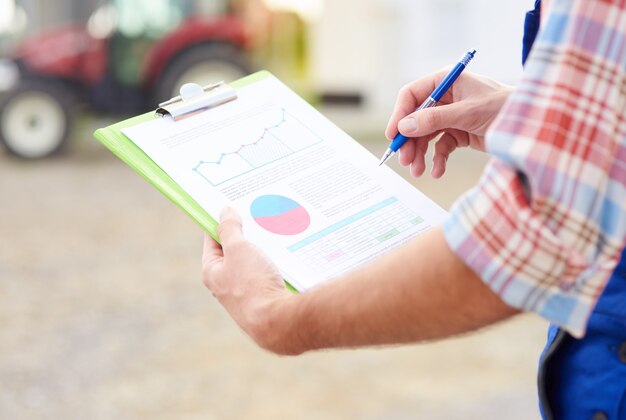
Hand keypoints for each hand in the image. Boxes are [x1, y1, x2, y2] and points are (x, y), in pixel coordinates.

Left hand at [202, 207, 292, 352]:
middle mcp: (225, 283)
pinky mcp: (263, 298)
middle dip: (246, 233)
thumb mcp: (238, 249)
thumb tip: (224, 212)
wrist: (278, 321)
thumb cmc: (253, 285)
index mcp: (211, 271)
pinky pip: (267, 273)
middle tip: (258, 215)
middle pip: (234, 250)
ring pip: (253, 261)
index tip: (234, 205)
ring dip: (262, 247)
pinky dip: (274, 261)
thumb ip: (229, 229)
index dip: (221, 220)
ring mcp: (245, 292)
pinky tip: (286, 252)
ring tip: (275, 232)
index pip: (212, 238)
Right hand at [385, 70, 511, 177]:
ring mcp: (451, 116)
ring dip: (420, 154)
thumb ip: (434, 119)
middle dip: (410, 142)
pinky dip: (437, 160)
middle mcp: (445, 98)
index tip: (393, 136)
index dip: (399, 115)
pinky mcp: (459, 133)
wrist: (533, 125)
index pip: (412, 95)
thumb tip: (404, 127)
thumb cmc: (504, 108)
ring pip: (426, 136)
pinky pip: (441, 147)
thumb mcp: (466, 113)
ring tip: (419, 172)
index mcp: (446, 82)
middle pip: (416, 120)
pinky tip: (438, 171)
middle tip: (405, 161)